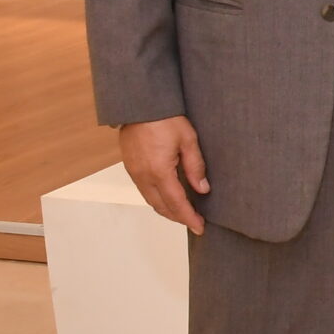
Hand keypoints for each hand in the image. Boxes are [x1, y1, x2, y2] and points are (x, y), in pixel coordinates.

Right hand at [119, 115, 208, 235]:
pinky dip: (157, 199)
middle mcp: (144, 176)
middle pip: (162, 206)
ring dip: (167, 210)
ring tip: (183, 213)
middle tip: (194, 222)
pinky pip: (144, 190)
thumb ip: (196, 167)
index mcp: (159, 171)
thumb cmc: (165, 118)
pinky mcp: (130, 167)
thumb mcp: (188, 140)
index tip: (200, 227)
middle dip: (178, 218)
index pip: (177, 203)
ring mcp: (134, 172)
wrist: (140, 105)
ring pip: (151, 200)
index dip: (189, 217)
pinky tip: (168, 198)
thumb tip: (202, 189)